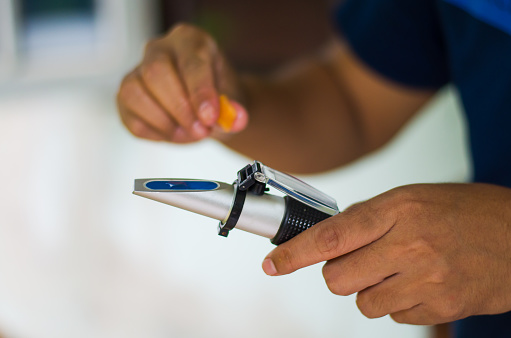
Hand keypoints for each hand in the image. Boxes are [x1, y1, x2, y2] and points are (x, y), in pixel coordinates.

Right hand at [117, 23, 248, 142]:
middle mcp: (159, 49)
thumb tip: (236, 119)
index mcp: (190, 40)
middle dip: (180, 109)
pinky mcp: (125, 97)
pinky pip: (131, 118)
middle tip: (202, 131)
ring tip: (191, 134)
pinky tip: (175, 134)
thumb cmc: (219, 99)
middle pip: (157, 72)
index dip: (200, 92)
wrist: (207, 109)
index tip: (210, 117)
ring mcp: (137, 71)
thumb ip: (236, 111)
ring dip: (165, 122)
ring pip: (135, 92)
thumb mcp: (234, 104)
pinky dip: (155, 133)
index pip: (191, 62)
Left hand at [262, 183, 510, 324]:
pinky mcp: (441, 307)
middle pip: (338, 279)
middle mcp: (410, 244)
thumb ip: (366, 217)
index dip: (295, 254)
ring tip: (398, 271)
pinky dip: (398, 304)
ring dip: (371, 290)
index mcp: (398, 209)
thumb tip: (325, 236)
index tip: (273, 264)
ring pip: (363, 303)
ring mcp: (427, 279)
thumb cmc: (464, 212)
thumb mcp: (412, 198)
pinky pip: (393, 317)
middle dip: (341, 274)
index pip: (332, 236)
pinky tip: (419, 284)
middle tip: (362, 261)